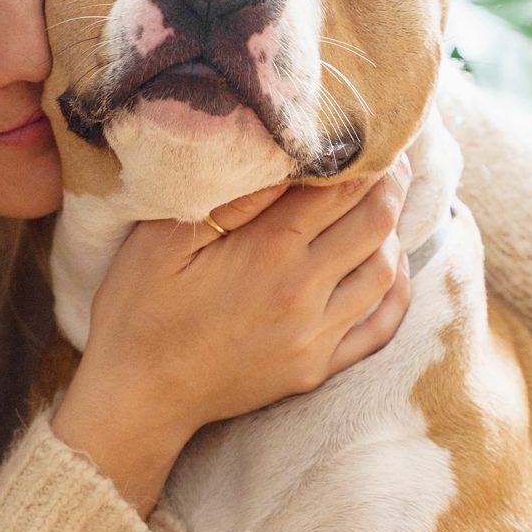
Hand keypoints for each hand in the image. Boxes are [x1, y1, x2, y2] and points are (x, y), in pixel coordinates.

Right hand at [54, 158, 414, 511]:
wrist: (136, 398)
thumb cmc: (139, 309)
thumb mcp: (163, 238)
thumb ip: (229, 196)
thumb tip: (282, 154)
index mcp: (268, 252)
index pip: (342, 188)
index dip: (366, 155)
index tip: (370, 132)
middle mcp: (304, 293)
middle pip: (375, 223)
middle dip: (389, 184)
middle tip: (390, 159)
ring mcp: (316, 337)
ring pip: (385, 272)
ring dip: (391, 232)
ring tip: (381, 205)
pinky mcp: (317, 368)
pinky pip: (380, 327)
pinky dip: (395, 291)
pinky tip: (390, 267)